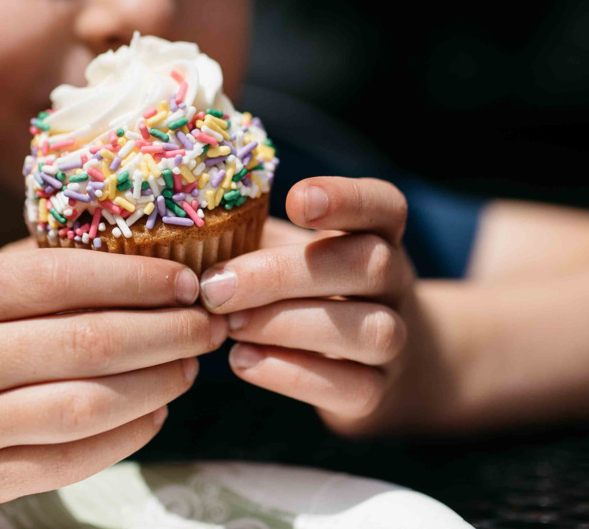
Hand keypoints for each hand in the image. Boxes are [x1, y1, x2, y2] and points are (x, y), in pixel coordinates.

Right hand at [0, 250, 225, 520]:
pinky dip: (121, 439)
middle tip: (212, 318)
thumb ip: (0, 278)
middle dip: (168, 329)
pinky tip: (149, 416)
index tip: (184, 273)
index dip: (134, 275)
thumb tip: (95, 251)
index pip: (58, 276)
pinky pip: (65, 462)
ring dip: (156, 384)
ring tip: (189, 364)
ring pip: (87, 405)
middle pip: (88, 341)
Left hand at [200, 177, 418, 436]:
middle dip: (284, 275)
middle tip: (217, 288)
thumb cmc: (306, 288)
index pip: (383, 204)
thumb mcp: (288, 251)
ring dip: (289, 326)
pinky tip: (244, 360)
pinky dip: (292, 375)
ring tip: (230, 327)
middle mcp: (397, 282)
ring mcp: (397, 340)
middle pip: (368, 265)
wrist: (359, 362)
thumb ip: (256, 237)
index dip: (345, 198)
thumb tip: (191, 230)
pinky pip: (353, 387)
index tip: (296, 200)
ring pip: (370, 330)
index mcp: (378, 233)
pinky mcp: (379, 391)